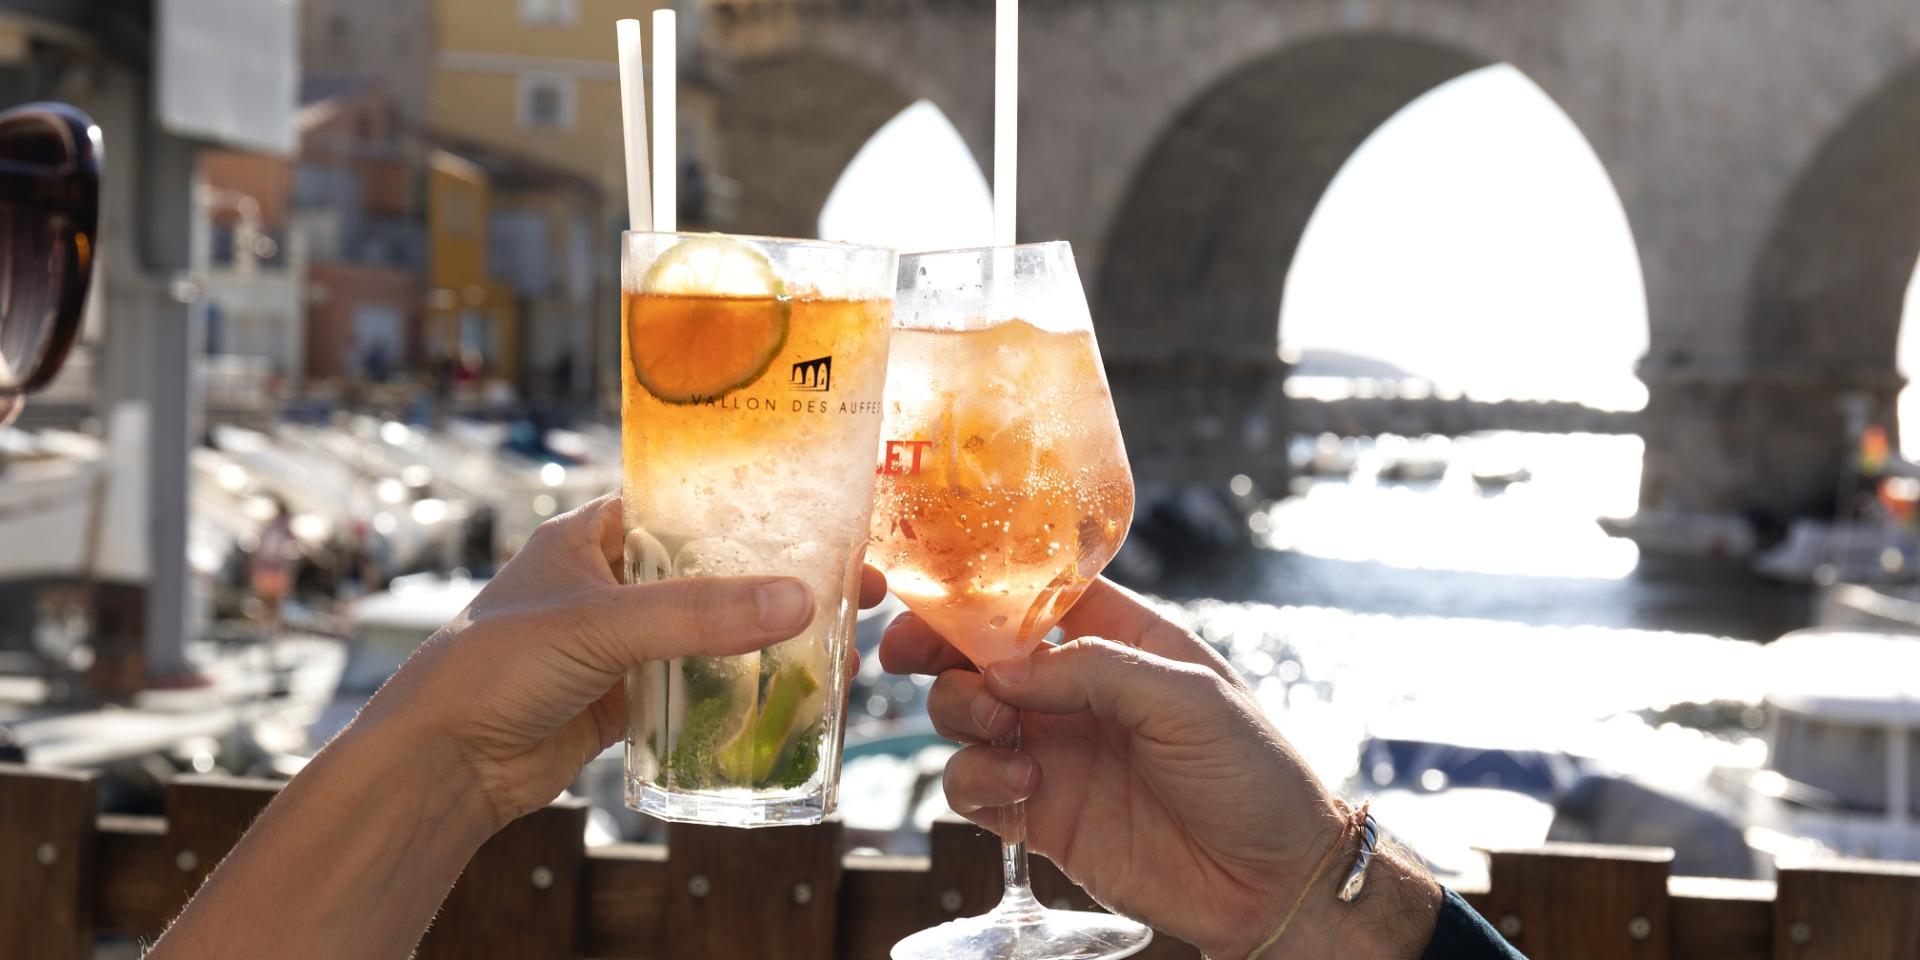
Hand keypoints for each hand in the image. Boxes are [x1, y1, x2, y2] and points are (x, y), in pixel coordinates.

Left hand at [359, 494, 884, 829]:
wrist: (440, 766)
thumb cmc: (495, 667)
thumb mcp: (601, 625)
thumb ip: (698, 615)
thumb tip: (800, 602)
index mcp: (593, 535)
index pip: (689, 507)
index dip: (757, 512)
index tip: (827, 521)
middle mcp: (609, 583)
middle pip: (713, 574)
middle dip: (779, 583)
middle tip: (856, 588)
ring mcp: (618, 644)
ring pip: (710, 635)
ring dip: (766, 642)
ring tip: (840, 645)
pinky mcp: (622, 701)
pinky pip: (694, 688)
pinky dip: (738, 692)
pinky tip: (793, 697)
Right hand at [880, 579, 1439, 958]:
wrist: (1274, 883)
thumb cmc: (1253, 772)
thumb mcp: (1188, 696)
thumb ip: (1094, 669)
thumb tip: (1002, 667)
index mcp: (1119, 638)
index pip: (1033, 593)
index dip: (978, 587)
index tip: (932, 594)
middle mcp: (1076, 689)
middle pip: (980, 651)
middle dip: (941, 649)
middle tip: (913, 657)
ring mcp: (1054, 750)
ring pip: (965, 715)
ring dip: (961, 713)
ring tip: (1004, 730)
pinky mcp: (1040, 814)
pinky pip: (973, 787)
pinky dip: (976, 781)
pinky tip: (1023, 788)